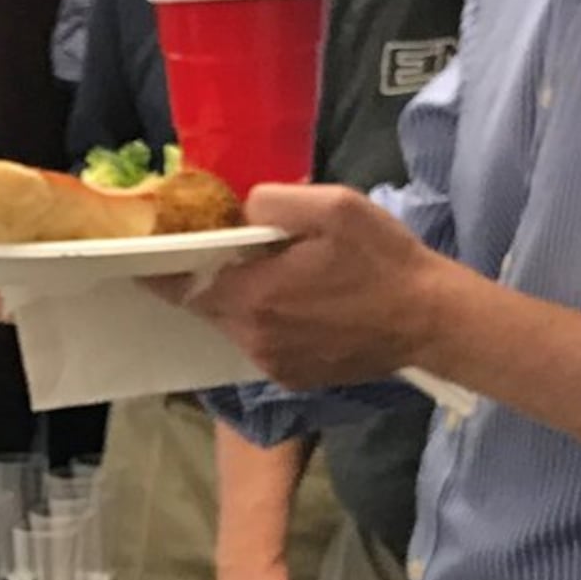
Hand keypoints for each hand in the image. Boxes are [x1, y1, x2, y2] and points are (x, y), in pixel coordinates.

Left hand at [186, 183, 451, 387]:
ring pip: (235, 327)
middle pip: (207, 306)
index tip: (149, 252)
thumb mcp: (334, 207)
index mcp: (254, 296)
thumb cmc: (383, 260)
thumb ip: (274, 200)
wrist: (431, 321)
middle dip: (206, 279)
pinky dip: (264, 323)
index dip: (161, 269)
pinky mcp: (294, 379)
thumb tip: (242, 209)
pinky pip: (261, 345)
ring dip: (239, 300)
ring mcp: (273, 364)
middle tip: (218, 251)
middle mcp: (254, 338)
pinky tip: (294, 303)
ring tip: (262, 273)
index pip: (181, 285)